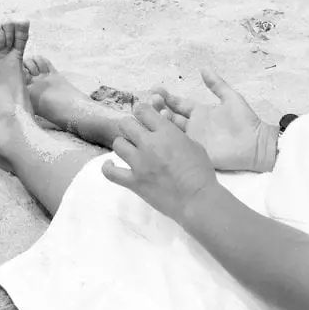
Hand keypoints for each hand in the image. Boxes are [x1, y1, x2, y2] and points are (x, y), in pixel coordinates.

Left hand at [102, 103, 217, 224]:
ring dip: (124, 144)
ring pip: (118, 144)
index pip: (142, 110)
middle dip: (131, 126)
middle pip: (125, 124)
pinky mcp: (133, 181)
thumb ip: (176, 133)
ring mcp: (139, 163)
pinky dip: (108, 167)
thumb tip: (164, 125)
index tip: (144, 118)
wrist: (196, 199)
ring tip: (131, 150)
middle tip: (137, 134)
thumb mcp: (193, 143)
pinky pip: (110, 172)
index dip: (142, 112)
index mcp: (165, 132)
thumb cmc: (200, 171)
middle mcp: (149, 143)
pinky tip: (111, 164)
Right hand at [150, 69, 279, 171]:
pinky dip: (168, 139)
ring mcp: (193, 139)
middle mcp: (194, 125)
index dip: (167, 97)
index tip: (155, 90)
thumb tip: (204, 68)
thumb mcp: (230, 98)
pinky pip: (179, 146)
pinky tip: (160, 132)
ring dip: (161, 121)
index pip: (178, 103)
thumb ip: (216, 84)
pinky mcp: (196, 152)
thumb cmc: (245, 121)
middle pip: (171, 116)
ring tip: (154, 112)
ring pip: (171, 130)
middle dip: (159, 107)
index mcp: (200, 112)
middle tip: (152, 100)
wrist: (255, 144)